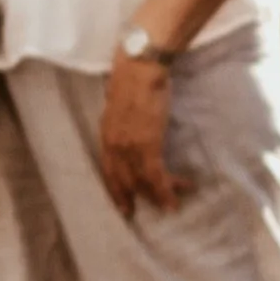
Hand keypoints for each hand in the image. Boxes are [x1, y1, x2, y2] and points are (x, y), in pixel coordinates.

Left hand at [98, 52, 185, 215]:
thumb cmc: (133, 78)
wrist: (141, 68)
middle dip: (131, 197)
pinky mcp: (148, 145)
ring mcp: (129, 146)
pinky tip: (174, 198)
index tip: (121, 201)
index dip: (115, 187)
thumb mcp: (120, 103)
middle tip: (136, 212)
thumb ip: (122, 120)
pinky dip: (166, 190)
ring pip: (141, 181)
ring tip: (170, 205)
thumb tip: (130, 125)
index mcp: (106, 133)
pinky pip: (156, 176)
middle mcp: (113, 144)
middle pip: (122, 179)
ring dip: (157, 195)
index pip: (107, 168)